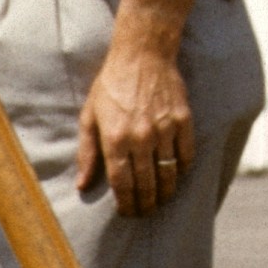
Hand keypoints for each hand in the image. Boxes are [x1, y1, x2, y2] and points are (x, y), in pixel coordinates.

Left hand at [74, 32, 194, 217]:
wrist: (142, 54)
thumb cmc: (111, 85)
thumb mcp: (90, 116)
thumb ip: (86, 152)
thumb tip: (82, 184)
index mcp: (114, 138)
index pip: (122, 184)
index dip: (126, 204)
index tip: (127, 213)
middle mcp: (140, 137)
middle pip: (146, 184)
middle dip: (146, 204)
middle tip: (145, 212)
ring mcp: (164, 129)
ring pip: (168, 174)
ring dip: (165, 192)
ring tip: (161, 199)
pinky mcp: (183, 120)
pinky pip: (186, 155)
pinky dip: (182, 169)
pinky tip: (176, 174)